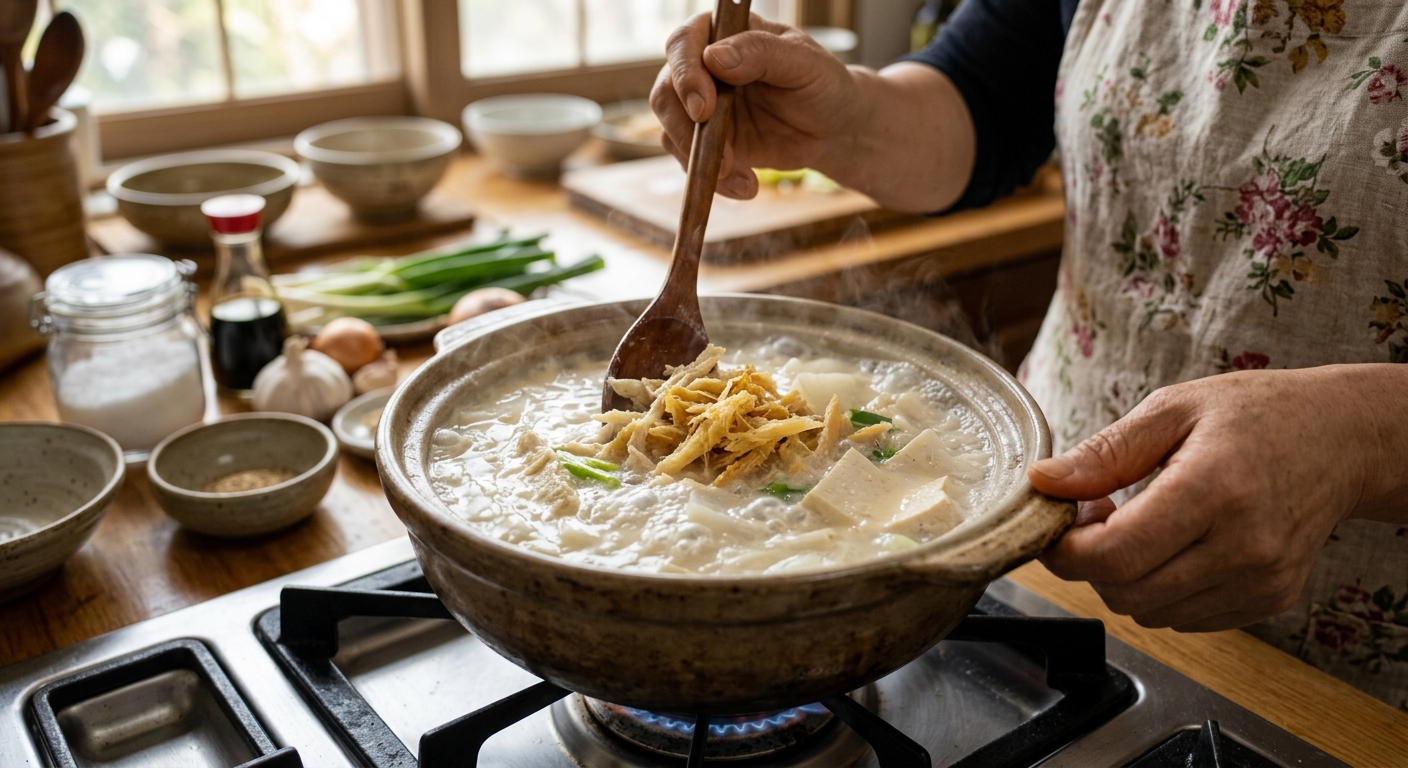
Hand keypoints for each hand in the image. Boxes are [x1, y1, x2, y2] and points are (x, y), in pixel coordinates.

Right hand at [653, 12, 860, 198]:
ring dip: (699, 159)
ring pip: (671, 130)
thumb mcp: (804, 63)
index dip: (686, 75)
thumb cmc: (822, 84)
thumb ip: (761, 53)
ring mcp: (701, 106)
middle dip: (685, 128)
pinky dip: (711, 179)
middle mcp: (704, 67)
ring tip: (739, 177)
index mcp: (724, 33)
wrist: (834, 129)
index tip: (705, 109)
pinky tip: (744, 186)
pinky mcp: (706, 141)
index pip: (683, 44)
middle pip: (666, 91)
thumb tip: (715, 57)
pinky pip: (690, 159)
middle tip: (720, 156)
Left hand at [1027, 364, 1407, 631]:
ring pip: (1150, 613)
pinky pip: (1184, 618)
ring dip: (1124, 578)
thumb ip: (1104, 453)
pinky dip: (1161, 590)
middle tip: (1095, 515)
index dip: (1067, 550)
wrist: (1341, 442)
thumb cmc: (1255, 415)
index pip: (1116, 555)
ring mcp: (1261, 580)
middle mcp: (1244, 545)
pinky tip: (1173, 545)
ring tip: (1138, 525)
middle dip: (1089, 562)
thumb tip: (1042, 483)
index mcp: (1215, 488)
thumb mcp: (1172, 409)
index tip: (1058, 523)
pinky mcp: (1269, 600)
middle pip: (1126, 592)